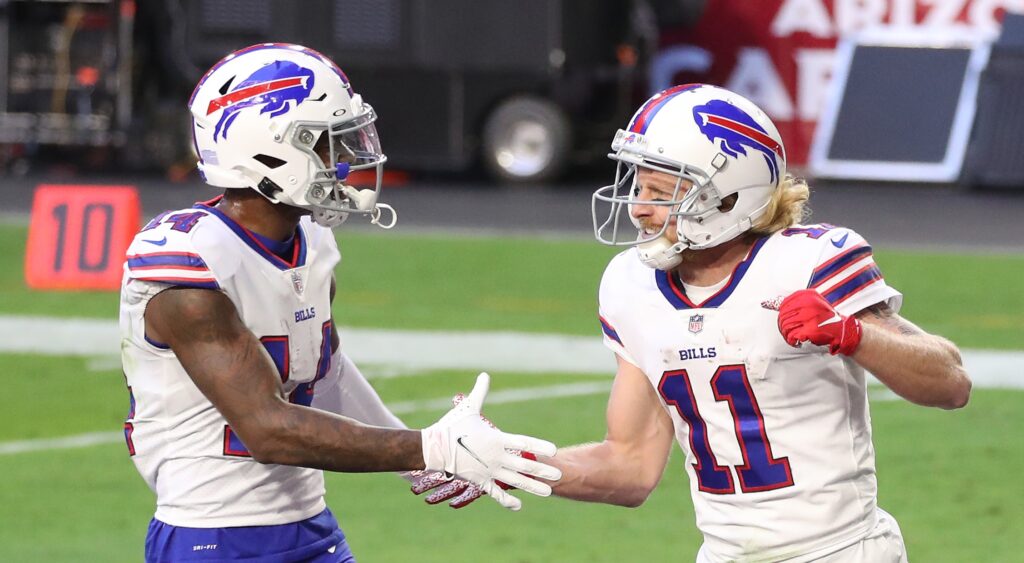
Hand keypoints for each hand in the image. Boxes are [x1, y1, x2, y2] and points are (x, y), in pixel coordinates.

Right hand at [420, 373, 560, 510]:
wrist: (433, 449)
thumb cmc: (451, 426)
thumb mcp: (468, 408)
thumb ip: (480, 393)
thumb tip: (485, 374)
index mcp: (497, 439)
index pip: (524, 443)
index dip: (540, 446)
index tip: (554, 451)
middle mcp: (496, 457)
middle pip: (525, 465)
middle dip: (543, 470)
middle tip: (559, 474)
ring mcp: (489, 471)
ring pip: (515, 481)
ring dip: (533, 487)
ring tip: (548, 491)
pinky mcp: (480, 482)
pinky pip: (496, 493)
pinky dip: (507, 500)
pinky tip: (519, 506)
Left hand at [777, 289, 861, 355]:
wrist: (843, 330)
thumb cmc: (827, 318)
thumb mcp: (814, 304)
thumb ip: (798, 303)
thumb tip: (776, 305)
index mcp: (808, 296)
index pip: (784, 303)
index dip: (781, 313)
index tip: (782, 318)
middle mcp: (808, 304)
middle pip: (783, 316)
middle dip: (782, 326)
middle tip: (786, 330)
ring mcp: (809, 317)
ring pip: (785, 326)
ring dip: (786, 334)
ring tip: (791, 337)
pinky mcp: (810, 329)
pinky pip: (792, 335)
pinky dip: (792, 340)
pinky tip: (796, 341)